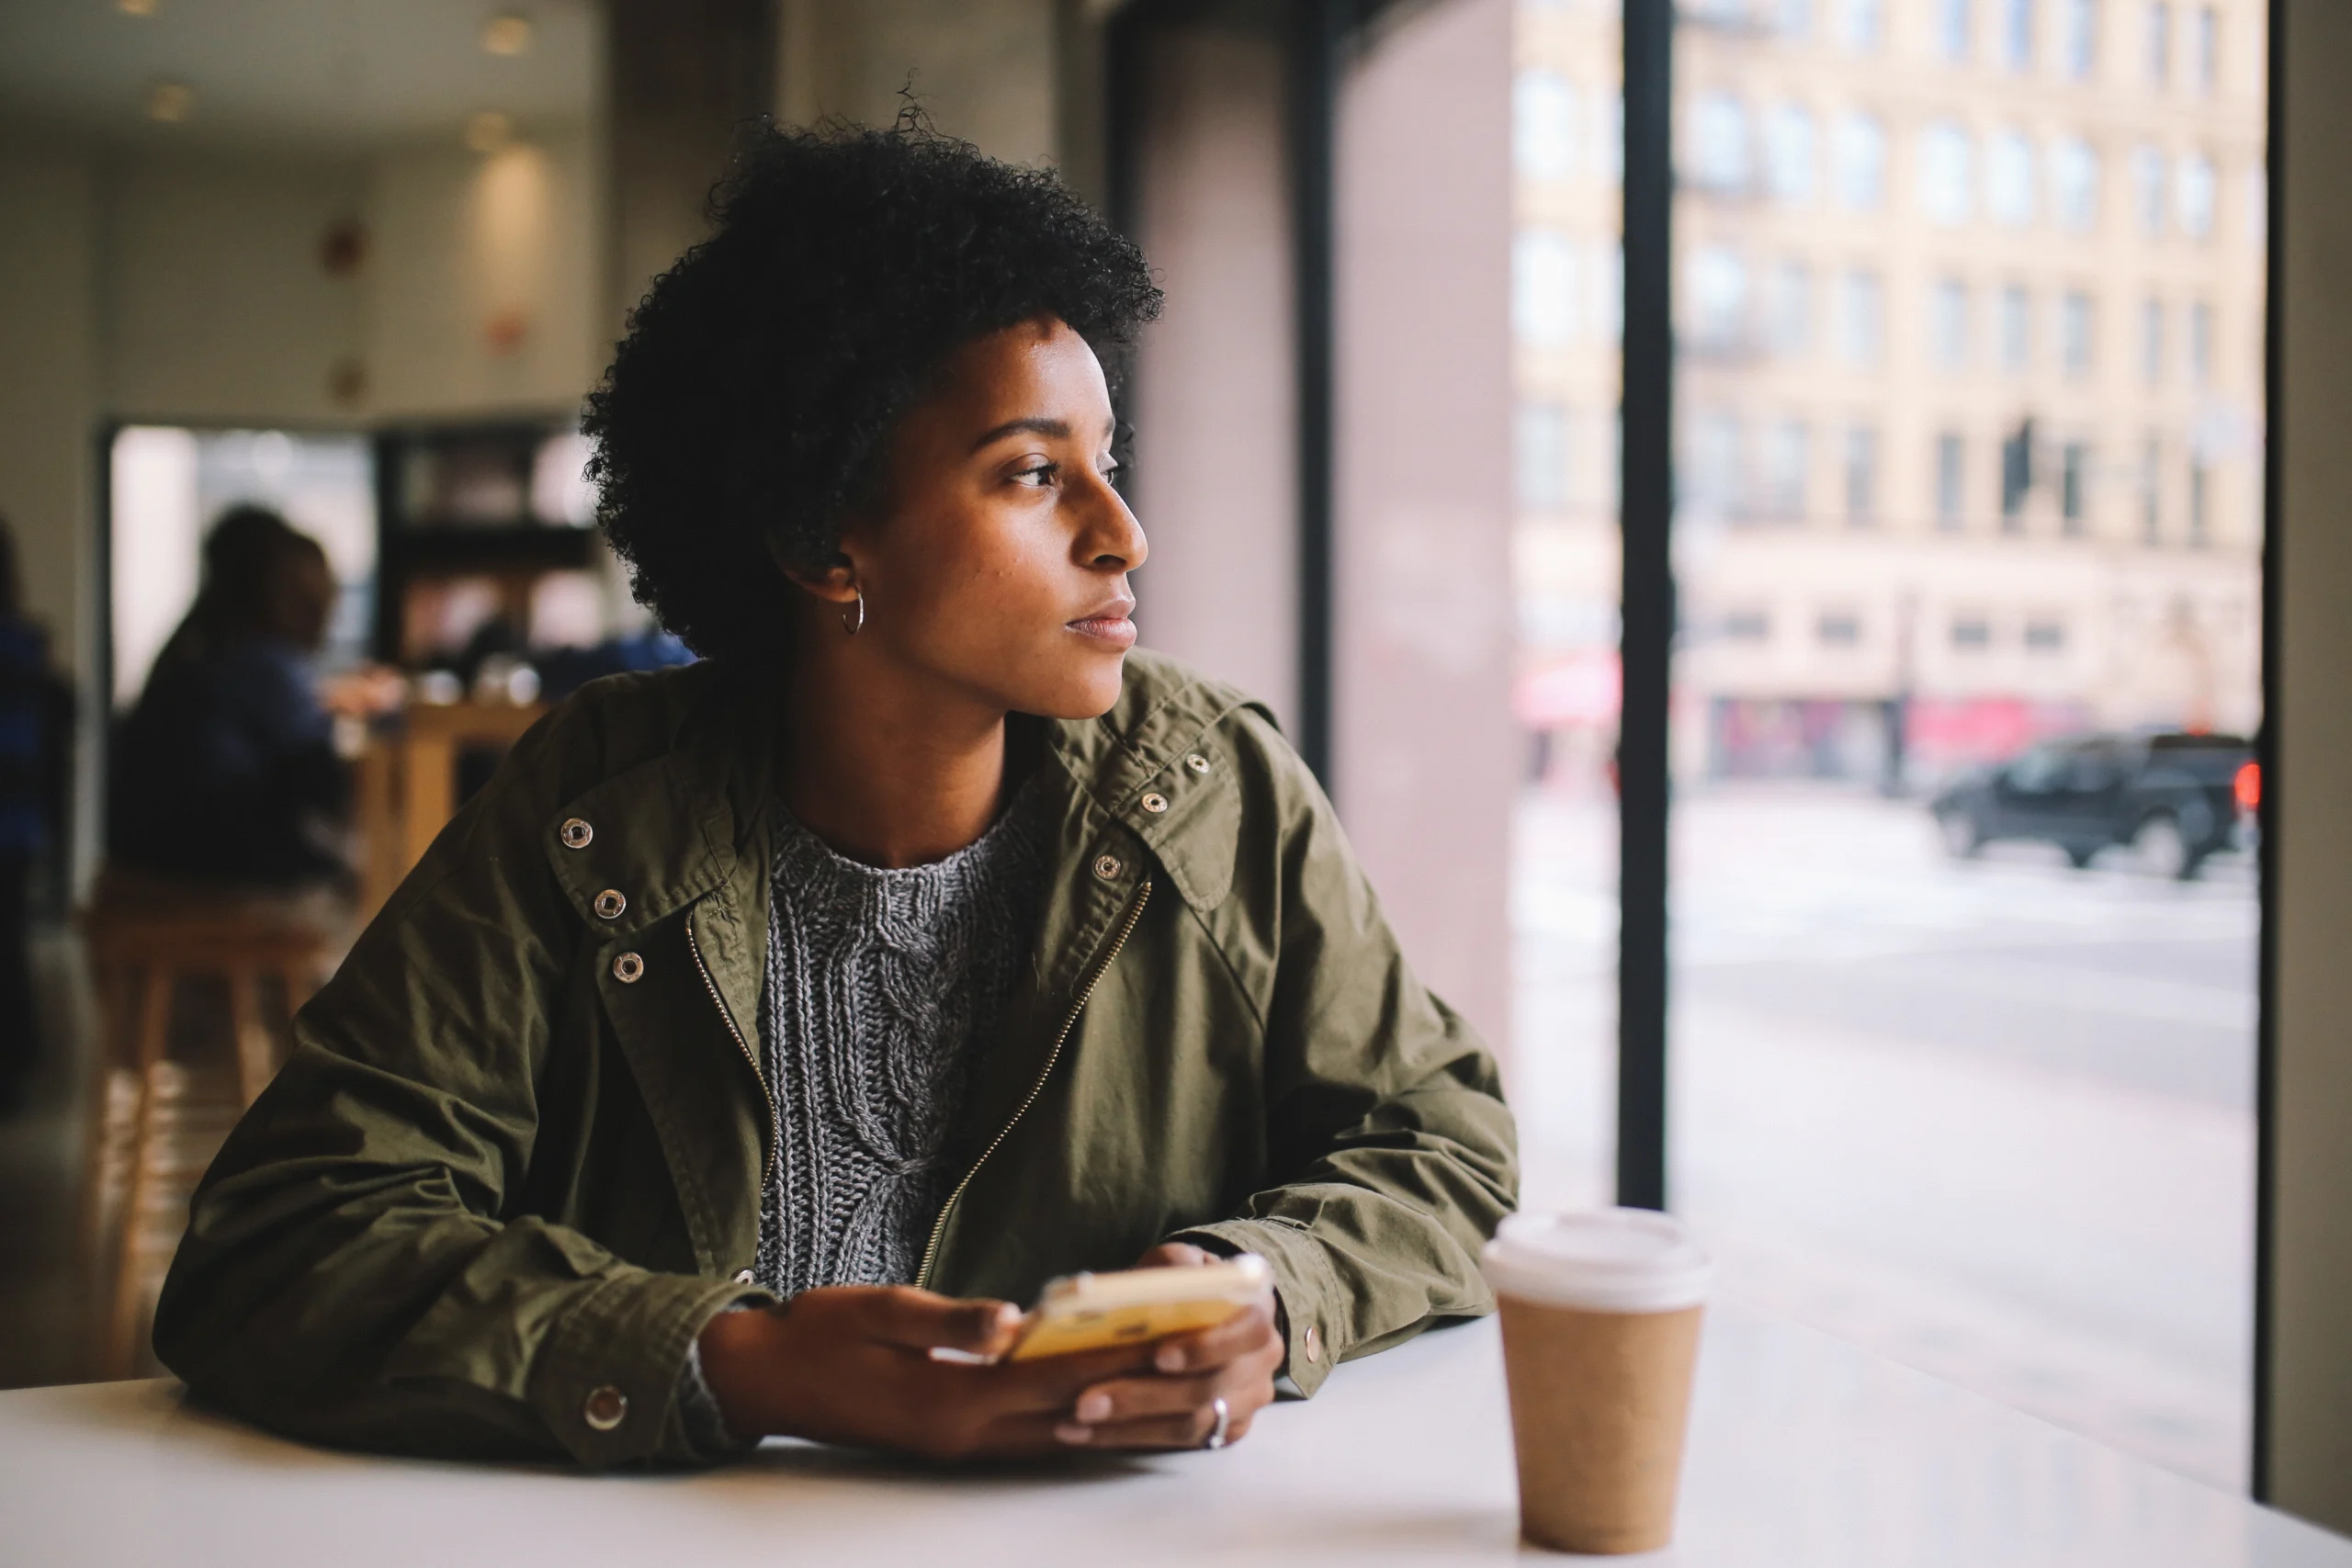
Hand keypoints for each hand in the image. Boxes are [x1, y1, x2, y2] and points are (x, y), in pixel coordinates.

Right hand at [695, 1284, 1165, 1460]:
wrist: (763, 1379)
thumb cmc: (819, 1333)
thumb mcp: (881, 1311)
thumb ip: (949, 1320)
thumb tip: (1013, 1320)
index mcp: (950, 1398)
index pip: (1054, 1379)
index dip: (1114, 1360)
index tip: (1168, 1340)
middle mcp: (963, 1435)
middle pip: (1067, 1418)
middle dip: (1132, 1395)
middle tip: (1193, 1374)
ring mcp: (958, 1447)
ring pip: (1054, 1439)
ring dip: (1111, 1420)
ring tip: (1171, 1400)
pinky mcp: (951, 1443)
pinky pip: (1028, 1440)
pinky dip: (1072, 1426)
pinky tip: (1103, 1411)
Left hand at [1049, 1242, 1284, 1452]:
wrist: (1201, 1315)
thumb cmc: (1184, 1285)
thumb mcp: (1178, 1262)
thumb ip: (1169, 1268)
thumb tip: (1135, 1290)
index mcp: (1257, 1312)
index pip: (1244, 1332)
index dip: (1203, 1347)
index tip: (1157, 1356)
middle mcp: (1261, 1361)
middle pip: (1205, 1389)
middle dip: (1141, 1397)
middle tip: (1084, 1402)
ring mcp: (1247, 1401)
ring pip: (1188, 1425)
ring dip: (1126, 1425)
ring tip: (1074, 1420)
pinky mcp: (1224, 1431)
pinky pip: (1177, 1444)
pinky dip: (1127, 1438)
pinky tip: (1084, 1432)